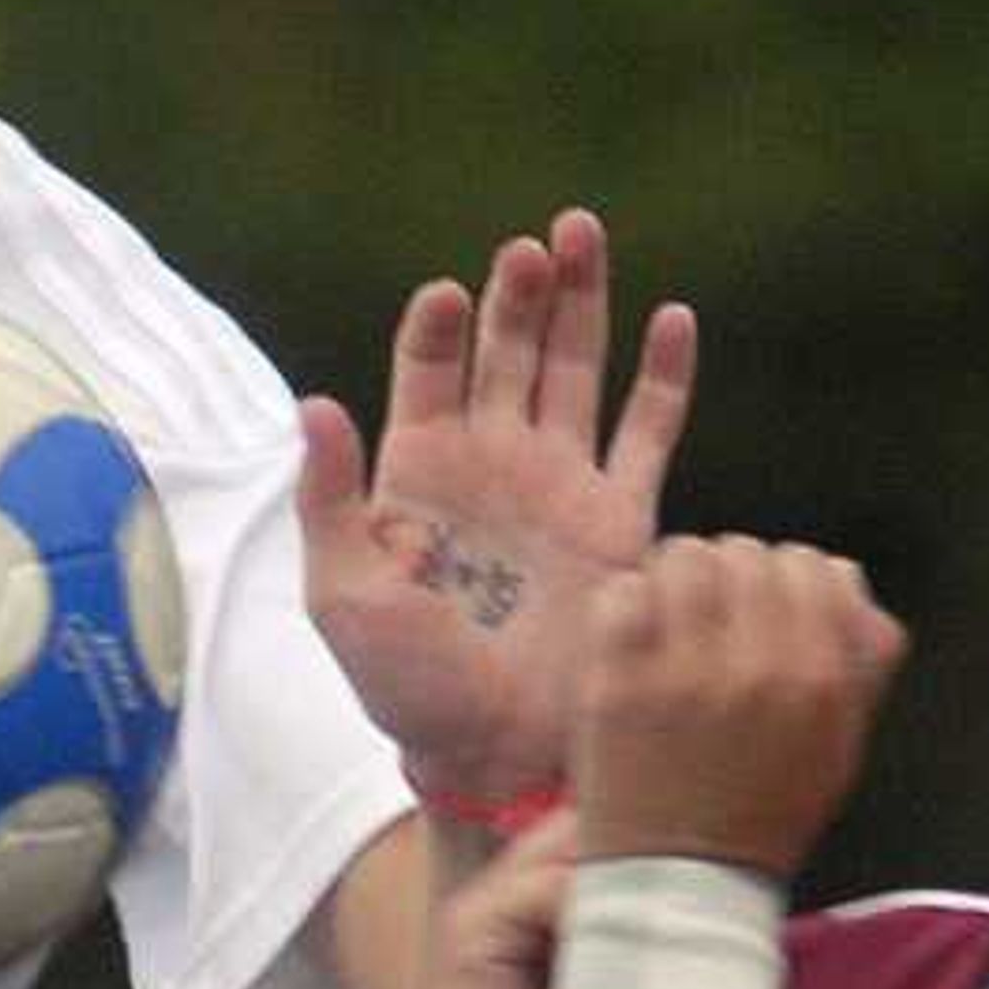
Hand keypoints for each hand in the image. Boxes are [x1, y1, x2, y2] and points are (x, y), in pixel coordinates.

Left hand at [299, 210, 695, 800]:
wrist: (497, 754)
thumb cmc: (407, 687)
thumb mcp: (346, 598)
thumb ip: (330, 501)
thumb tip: (316, 403)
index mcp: (419, 473)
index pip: (427, 370)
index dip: (436, 327)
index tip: (446, 297)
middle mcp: (493, 464)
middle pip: (507, 349)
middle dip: (518, 293)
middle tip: (533, 245)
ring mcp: (561, 485)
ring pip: (576, 369)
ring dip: (582, 302)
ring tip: (584, 234)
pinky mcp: (622, 521)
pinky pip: (648, 434)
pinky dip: (664, 377)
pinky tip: (672, 318)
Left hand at [573, 537, 903, 880]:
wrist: (681, 880)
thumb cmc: (763, 812)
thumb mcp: (839, 748)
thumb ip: (861, 662)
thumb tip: (850, 580)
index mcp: (819, 680)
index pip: (813, 565)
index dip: (788, 581)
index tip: (765, 613)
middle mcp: (757, 668)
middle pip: (746, 552)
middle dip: (731, 580)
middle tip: (713, 622)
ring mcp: (682, 672)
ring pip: (683, 557)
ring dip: (676, 583)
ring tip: (671, 625)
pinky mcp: (618, 681)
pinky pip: (622, 591)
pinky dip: (626, 607)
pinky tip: (633, 642)